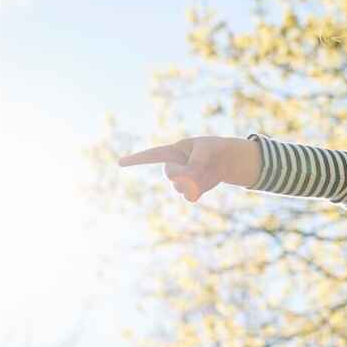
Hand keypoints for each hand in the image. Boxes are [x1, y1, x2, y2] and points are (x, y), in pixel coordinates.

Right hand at [118, 136, 258, 202]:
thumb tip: (188, 185)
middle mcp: (173, 167)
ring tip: (207, 170)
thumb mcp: (206, 151)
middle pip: (170, 175)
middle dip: (185, 171)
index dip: (136, 159)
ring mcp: (180, 181)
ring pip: (181, 187)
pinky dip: (201, 189)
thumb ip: (194, 166)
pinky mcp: (190, 191)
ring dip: (197, 180)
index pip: (151, 155)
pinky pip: (191, 196)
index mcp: (173, 152)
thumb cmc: (214, 150)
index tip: (120, 162)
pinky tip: (207, 181)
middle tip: (201, 164)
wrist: (226, 161)